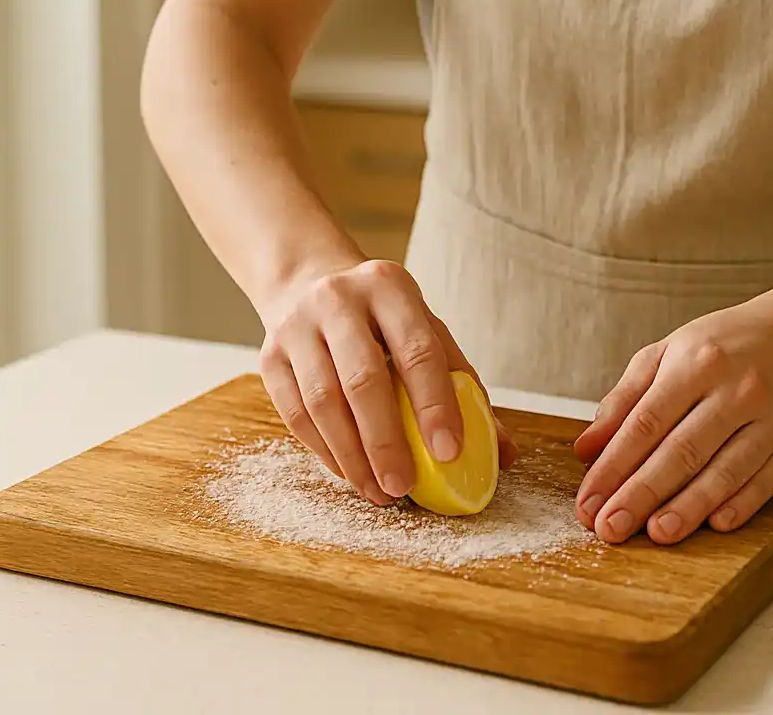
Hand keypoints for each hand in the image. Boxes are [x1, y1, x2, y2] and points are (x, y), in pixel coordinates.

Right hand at [258, 258, 516, 504]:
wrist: (309, 280)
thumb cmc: (383, 319)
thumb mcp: (426, 331)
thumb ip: (464, 386)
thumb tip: (503, 453)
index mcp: (390, 287)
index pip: (418, 350)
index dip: (435, 404)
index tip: (449, 452)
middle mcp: (339, 300)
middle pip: (362, 380)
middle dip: (386, 441)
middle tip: (404, 486)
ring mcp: (297, 327)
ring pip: (322, 403)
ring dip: (353, 457)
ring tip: (379, 491)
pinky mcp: (268, 356)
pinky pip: (295, 415)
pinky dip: (325, 452)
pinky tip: (350, 473)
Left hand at [572, 286, 772, 543]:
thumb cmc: (726, 347)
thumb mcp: (668, 353)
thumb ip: (625, 400)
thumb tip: (586, 449)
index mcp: (697, 362)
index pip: (646, 422)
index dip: (614, 466)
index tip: (588, 501)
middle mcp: (737, 390)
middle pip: (683, 451)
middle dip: (642, 494)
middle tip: (609, 528)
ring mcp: (771, 419)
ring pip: (726, 470)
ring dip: (689, 506)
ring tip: (656, 533)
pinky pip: (767, 481)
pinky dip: (741, 505)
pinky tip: (714, 525)